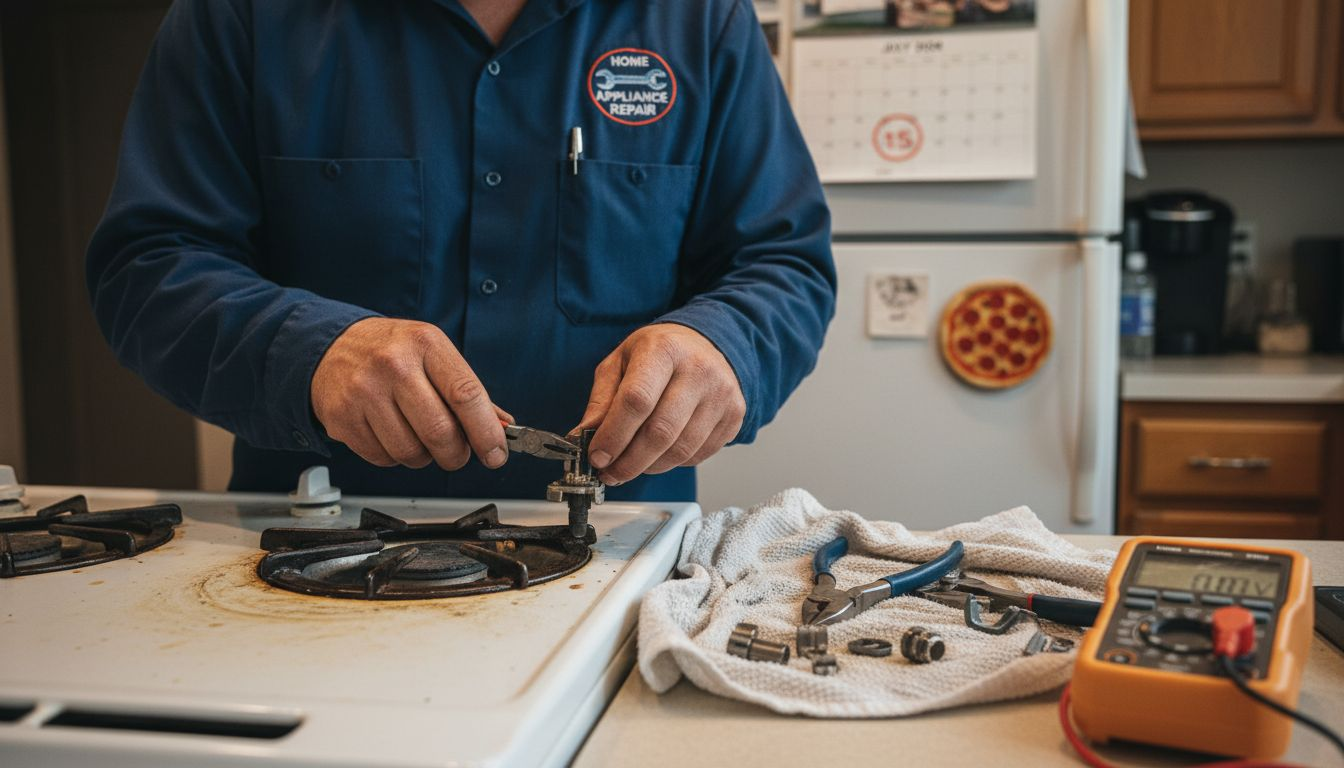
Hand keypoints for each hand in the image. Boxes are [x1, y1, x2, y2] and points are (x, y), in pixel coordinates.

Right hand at [311, 317, 507, 469]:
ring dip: (424, 457)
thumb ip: (467, 392)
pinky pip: (383, 459)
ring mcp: (364, 391)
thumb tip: (502, 429)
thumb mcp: (433, 354)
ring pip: (411, 453)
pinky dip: (394, 457)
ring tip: (418, 437)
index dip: (486, 433)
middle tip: (456, 452)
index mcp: (426, 344)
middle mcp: (393, 364)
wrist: (332, 347)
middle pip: (440, 432)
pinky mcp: (342, 418)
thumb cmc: (391, 352)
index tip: (496, 454)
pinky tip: (391, 433)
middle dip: (456, 454)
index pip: (466, 395)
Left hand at [576, 324, 744, 484]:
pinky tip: (659, 454)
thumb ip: (601, 400)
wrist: (710, 344)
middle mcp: (698, 370)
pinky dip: (673, 463)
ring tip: (631, 465)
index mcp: (664, 350)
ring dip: (649, 467)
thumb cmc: (660, 354)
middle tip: (610, 473)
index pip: (636, 400)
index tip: (598, 457)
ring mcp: (721, 395)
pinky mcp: (734, 416)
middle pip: (660, 432)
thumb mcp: (621, 362)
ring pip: (680, 450)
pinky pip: (698, 454)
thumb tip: (582, 438)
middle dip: (629, 462)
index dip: (614, 435)